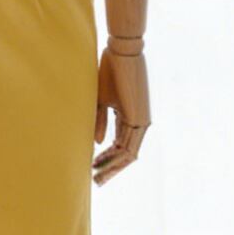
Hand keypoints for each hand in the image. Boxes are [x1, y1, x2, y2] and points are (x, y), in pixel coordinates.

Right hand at [93, 41, 149, 182]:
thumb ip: (100, 122)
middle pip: (127, 154)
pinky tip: (102, 165)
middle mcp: (139, 121)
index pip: (120, 145)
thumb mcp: (100, 101)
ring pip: (129, 154)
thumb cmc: (109, 70)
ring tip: (98, 179)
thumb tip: (99, 144)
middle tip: (97, 182)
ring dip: (113, 167)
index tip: (92, 167)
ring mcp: (141, 121)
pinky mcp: (139, 118)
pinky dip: (116, 158)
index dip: (107, 159)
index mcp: (130, 116)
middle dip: (111, 169)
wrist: (121, 52)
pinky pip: (129, 145)